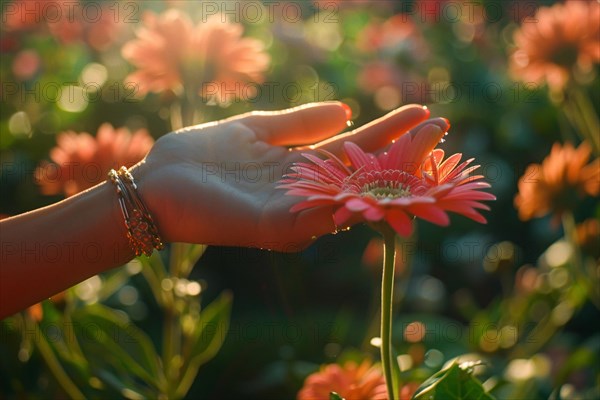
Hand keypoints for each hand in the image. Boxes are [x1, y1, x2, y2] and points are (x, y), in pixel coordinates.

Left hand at [135, 102, 430, 249]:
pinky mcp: (275, 227)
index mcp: (302, 167)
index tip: (424, 112)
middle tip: (442, 128)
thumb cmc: (200, 156)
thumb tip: (346, 110)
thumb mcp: (255, 129)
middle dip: (404, 153)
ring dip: (391, 176)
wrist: (156, 183)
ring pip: (353, 197)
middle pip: (365, 175)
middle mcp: (307, 193)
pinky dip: (353, 200)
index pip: (357, 149)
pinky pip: (322, 215)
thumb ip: (299, 123)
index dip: (390, 131)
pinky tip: (385, 179)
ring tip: (428, 147)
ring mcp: (294, 213)